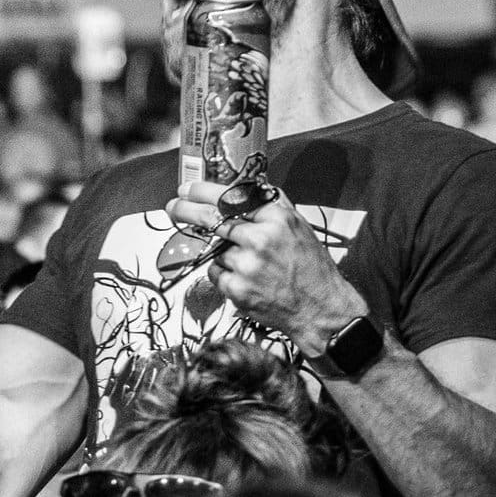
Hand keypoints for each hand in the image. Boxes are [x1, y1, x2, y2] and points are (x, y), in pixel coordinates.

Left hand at [166, 180, 366, 351]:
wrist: (322, 310)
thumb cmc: (311, 267)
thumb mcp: (298, 227)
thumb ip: (271, 205)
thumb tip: (244, 186)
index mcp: (276, 219)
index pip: (229, 197)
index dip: (201, 191)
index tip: (187, 189)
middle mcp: (260, 239)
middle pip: (210, 218)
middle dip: (185, 210)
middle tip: (173, 207)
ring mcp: (247, 265)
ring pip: (215, 250)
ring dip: (222, 254)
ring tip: (250, 265)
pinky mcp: (237, 289)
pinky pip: (215, 273)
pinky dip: (224, 275)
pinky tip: (247, 279)